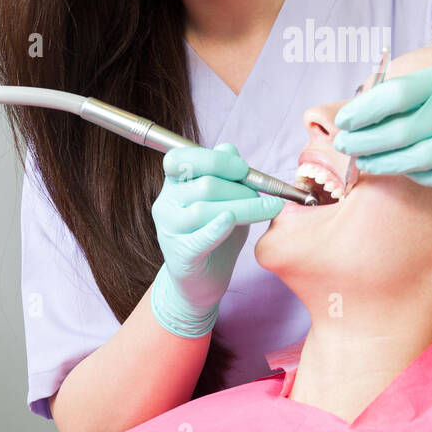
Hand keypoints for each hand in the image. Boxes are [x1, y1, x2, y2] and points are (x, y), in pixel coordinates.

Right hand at [149, 143, 283, 337]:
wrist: (203, 282)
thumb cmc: (217, 235)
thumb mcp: (225, 200)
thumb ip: (226, 175)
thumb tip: (228, 148)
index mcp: (174, 184)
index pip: (181, 158)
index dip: (214, 159)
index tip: (243, 169)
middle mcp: (165, 203)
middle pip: (205, 185)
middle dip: (241, 189)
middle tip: (263, 199)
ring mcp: (168, 230)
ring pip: (205, 210)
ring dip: (242, 208)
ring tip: (265, 211)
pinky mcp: (179, 256)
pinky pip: (199, 238)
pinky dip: (217, 228)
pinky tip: (231, 222)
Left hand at [332, 47, 431, 187]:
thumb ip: (415, 89)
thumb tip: (367, 110)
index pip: (396, 95)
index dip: (364, 110)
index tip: (344, 120)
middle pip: (402, 132)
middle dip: (365, 141)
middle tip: (344, 144)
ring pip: (419, 159)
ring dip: (385, 163)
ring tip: (366, 161)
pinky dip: (418, 175)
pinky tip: (403, 169)